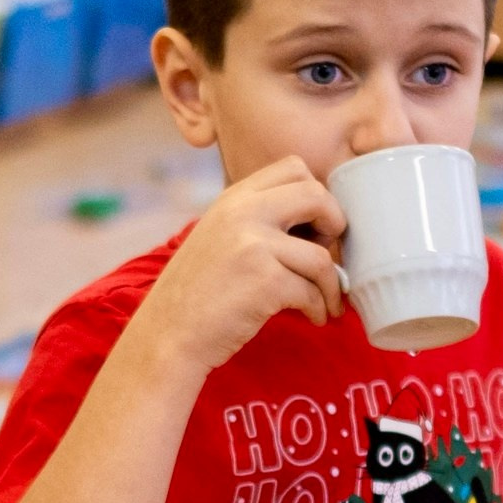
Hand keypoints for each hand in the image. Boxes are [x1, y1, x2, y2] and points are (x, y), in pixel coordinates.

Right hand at [132, 156, 345, 373]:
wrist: (167, 335)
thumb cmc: (198, 293)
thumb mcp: (219, 237)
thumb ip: (257, 220)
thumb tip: (318, 222)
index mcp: (234, 198)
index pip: (294, 168)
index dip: (317, 196)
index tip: (314, 229)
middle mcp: (242, 213)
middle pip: (317, 196)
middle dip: (335, 227)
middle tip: (328, 258)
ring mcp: (254, 245)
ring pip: (321, 256)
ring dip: (333, 284)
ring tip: (328, 303)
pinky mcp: (265, 282)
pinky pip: (312, 291)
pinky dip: (320, 308)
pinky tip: (314, 317)